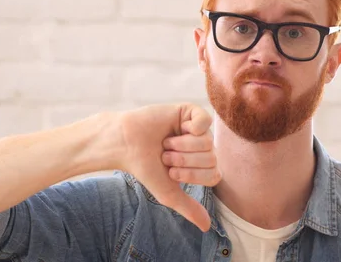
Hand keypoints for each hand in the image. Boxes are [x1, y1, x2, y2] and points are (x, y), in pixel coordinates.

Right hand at [115, 103, 220, 231]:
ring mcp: (198, 129)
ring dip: (181, 146)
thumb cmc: (146, 168)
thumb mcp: (168, 192)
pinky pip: (205, 121)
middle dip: (184, 161)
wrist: (126, 145)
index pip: (214, 175)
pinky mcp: (190, 112)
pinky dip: (191, 128)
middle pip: (211, 158)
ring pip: (206, 142)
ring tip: (165, 144)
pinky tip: (179, 128)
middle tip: (165, 156)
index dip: (192, 175)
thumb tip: (207, 228)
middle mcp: (203, 147)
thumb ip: (188, 207)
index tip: (171, 172)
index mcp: (201, 166)